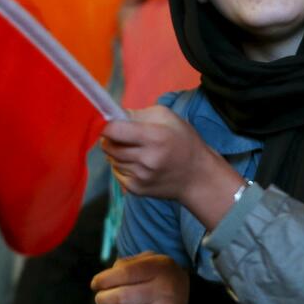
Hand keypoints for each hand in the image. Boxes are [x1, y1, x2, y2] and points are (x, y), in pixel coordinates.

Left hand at [92, 252, 187, 303]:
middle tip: (99, 301)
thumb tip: (108, 274)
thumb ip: (130, 263)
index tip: (95, 284)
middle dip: (103, 300)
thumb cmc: (163, 277)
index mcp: (158, 268)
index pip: (125, 273)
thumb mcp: (152, 261)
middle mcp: (163, 289)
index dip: (104, 279)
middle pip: (122, 297)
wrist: (193, 298)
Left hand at [101, 106, 245, 228]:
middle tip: (124, 135)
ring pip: (111, 159)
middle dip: (111, 138)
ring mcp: (140, 177)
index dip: (106, 125)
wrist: (197, 176)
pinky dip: (122, 166)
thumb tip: (113, 116)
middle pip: (109, 146)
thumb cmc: (183, 141)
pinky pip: (116, 172)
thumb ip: (138, 114)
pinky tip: (138, 163)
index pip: (114, 131)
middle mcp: (146, 159)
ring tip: (136, 149)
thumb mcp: (168, 117)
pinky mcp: (136, 189)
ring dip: (117, 152)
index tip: (108, 122)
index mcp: (155, 137)